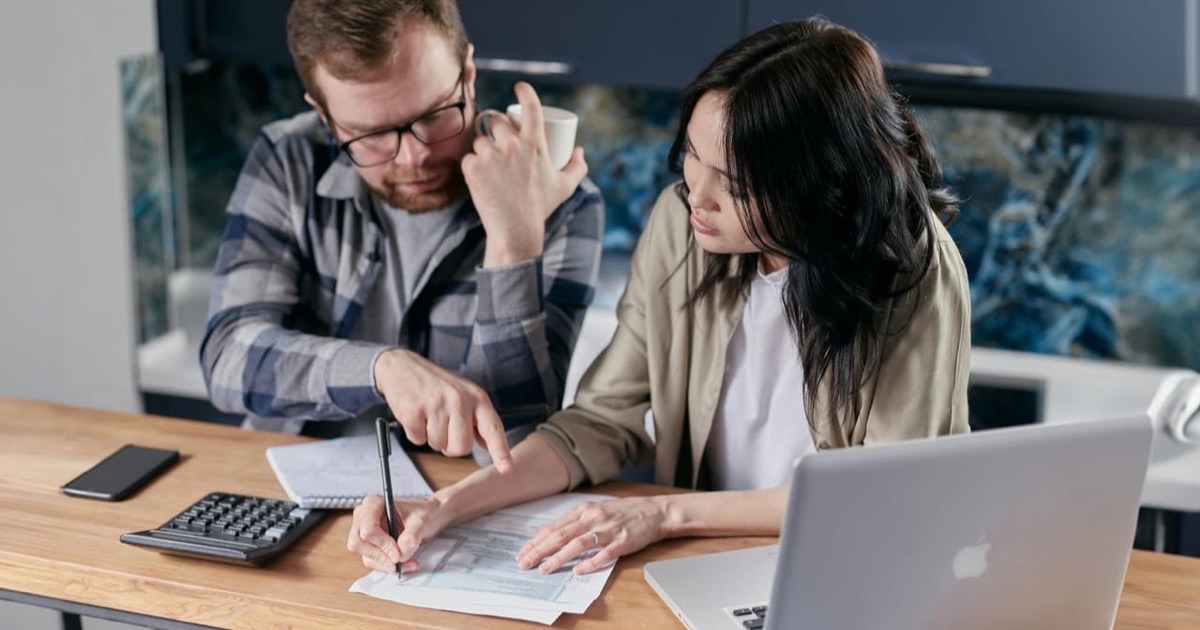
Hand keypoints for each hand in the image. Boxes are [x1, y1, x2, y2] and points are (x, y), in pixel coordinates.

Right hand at [347, 495, 457, 573]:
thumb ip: (411, 536)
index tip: (398, 553)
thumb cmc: (423, 512)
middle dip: (381, 556)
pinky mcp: (370, 546)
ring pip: (366, 556)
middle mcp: (363, 517)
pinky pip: (373, 562)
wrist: (429, 517)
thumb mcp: (421, 521)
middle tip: (400, 560)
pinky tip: (405, 564)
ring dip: (387, 564)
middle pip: (358, 544)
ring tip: (410, 562)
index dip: (382, 544)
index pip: (367, 529)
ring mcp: (364, 532)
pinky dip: (388, 566)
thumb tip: (401, 554)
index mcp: (373, 504)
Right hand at [373, 348, 511, 472]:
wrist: (402, 365)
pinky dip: (415, 433)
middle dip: (450, 445)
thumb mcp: (464, 395)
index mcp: (477, 398)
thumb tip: (487, 445)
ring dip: (431, 437)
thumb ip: (477, 419)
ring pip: (438, 445)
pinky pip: (418, 440)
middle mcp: (460, 400)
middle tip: (442, 426)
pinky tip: (415, 414)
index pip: (493, 428)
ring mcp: (437, 404)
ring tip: (428, 415)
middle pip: (461, 447)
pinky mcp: (415, 410)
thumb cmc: (436, 385)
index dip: (500, 451)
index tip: (507, 469)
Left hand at [462, 81, 587, 265]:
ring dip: (483, 147)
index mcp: (535, 144)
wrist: (516, 229)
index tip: (519, 87)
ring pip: (480, 140)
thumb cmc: (541, 207)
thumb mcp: (565, 186)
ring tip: (490, 163)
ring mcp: (491, 156)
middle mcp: (512, 145)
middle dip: (496, 126)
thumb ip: (577, 167)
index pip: (531, 107)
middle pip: (497, 120)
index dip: (525, 91)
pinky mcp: (473, 168)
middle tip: (498, 140)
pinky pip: (468, 157)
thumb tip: (579, 150)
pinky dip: (472, 165)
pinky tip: (479, 175)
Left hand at [515, 496, 668, 574]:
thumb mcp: (592, 511)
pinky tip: (578, 571)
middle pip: (561, 535)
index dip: (536, 542)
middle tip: (525, 563)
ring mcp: (607, 529)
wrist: (653, 511)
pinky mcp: (622, 541)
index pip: (554, 527)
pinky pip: (604, 553)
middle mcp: (593, 517)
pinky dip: (590, 563)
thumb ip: (569, 521)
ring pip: (578, 543)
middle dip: (540, 550)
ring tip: (545, 569)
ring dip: (559, 557)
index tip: (521, 553)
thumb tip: (542, 531)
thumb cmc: (621, 513)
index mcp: (584, 510)